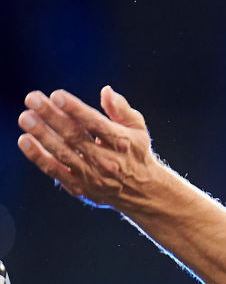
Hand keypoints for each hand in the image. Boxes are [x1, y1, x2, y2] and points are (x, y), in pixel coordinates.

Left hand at [18, 86, 157, 208]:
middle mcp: (107, 161)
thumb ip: (121, 109)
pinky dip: (39, 157)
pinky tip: (25, 141)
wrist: (142, 192)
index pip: (96, 124)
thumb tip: (106, 91)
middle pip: (75, 137)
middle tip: (32, 99)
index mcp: (122, 143)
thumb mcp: (137, 128)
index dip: (75, 109)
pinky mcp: (79, 188)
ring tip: (25, 118)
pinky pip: (55, 171)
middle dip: (52, 116)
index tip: (57, 95)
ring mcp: (92, 176)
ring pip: (63, 153)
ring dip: (42, 135)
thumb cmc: (135, 153)